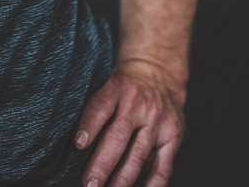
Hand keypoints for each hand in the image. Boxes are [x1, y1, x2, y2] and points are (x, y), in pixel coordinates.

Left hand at [73, 58, 185, 186]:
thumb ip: (95, 106)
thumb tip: (75, 142)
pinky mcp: (173, 135)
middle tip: (89, 184)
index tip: (78, 144)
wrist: (159, 73)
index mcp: (118, 86)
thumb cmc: (124, 85)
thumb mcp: (108, 83)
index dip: (89, 125)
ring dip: (122, 179)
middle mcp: (139, 103)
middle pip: (118, 137)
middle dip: (102, 164)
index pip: (101, 106)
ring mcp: (158, 120)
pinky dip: (152, 184)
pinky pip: (163, 166)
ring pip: (138, 155)